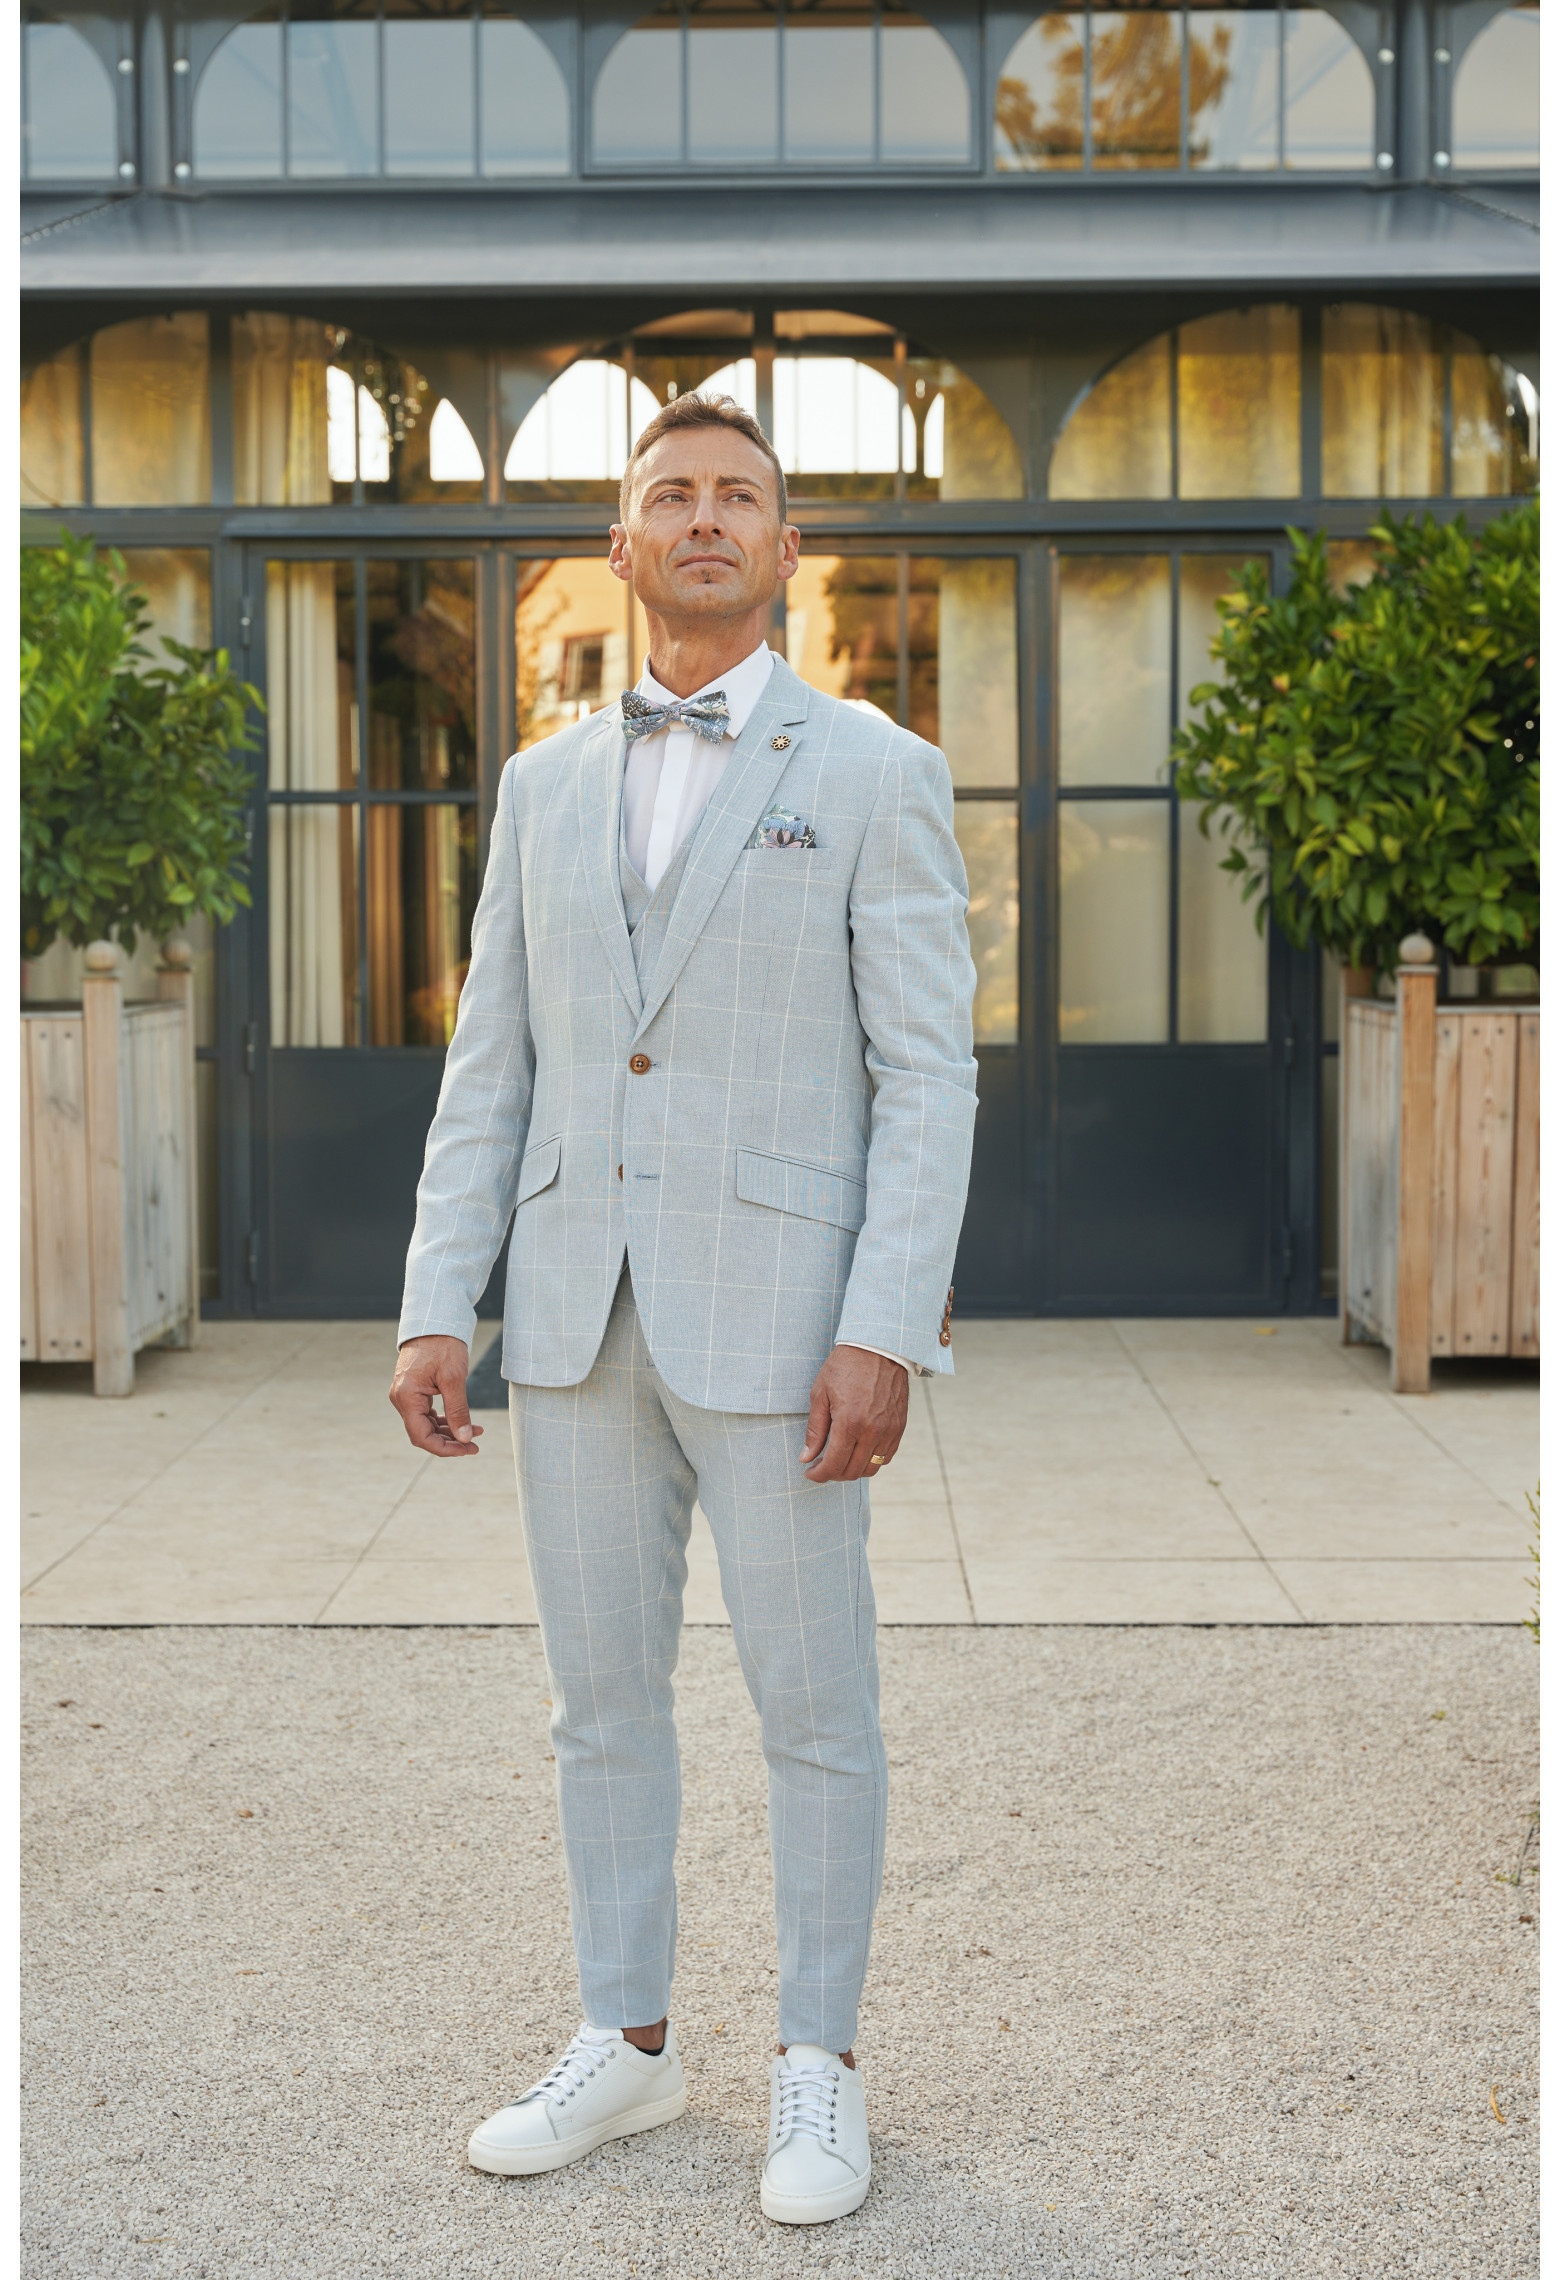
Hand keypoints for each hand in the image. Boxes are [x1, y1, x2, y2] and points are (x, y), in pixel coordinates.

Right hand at [389, 1334, 484, 1457]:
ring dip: (450, 1432)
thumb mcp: (454, 1378)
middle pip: (423, 1433)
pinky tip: (463, 1422)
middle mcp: (402, 1398)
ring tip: (475, 1433)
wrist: (435, 1320)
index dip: (444, 1448)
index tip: (467, 1449)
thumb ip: (458, 1410)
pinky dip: (445, 1419)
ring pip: (426, 1424)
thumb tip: (465, 1438)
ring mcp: (407, 1395)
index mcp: (407, 1396)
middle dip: (450, 1442)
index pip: (421, 1436)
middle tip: (475, 1446)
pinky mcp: (414, 1390)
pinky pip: (427, 1413)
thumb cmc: (443, 1344)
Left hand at [800, 1347, 907, 1482]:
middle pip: (852, 1471)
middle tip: (821, 1464)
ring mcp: (889, 1431)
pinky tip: (858, 1450)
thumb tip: (806, 1457)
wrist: (878, 1347)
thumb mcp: (820, 1394)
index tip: (809, 1471)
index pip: (833, 1465)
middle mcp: (872, 1432)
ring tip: (840, 1458)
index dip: (818, 1474)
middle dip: (833, 1474)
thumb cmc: (845, 1366)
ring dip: (852, 1470)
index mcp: (849, 1423)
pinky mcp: (899, 1427)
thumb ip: (815, 1429)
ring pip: (871, 1469)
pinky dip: (871, 1460)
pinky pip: (887, 1457)